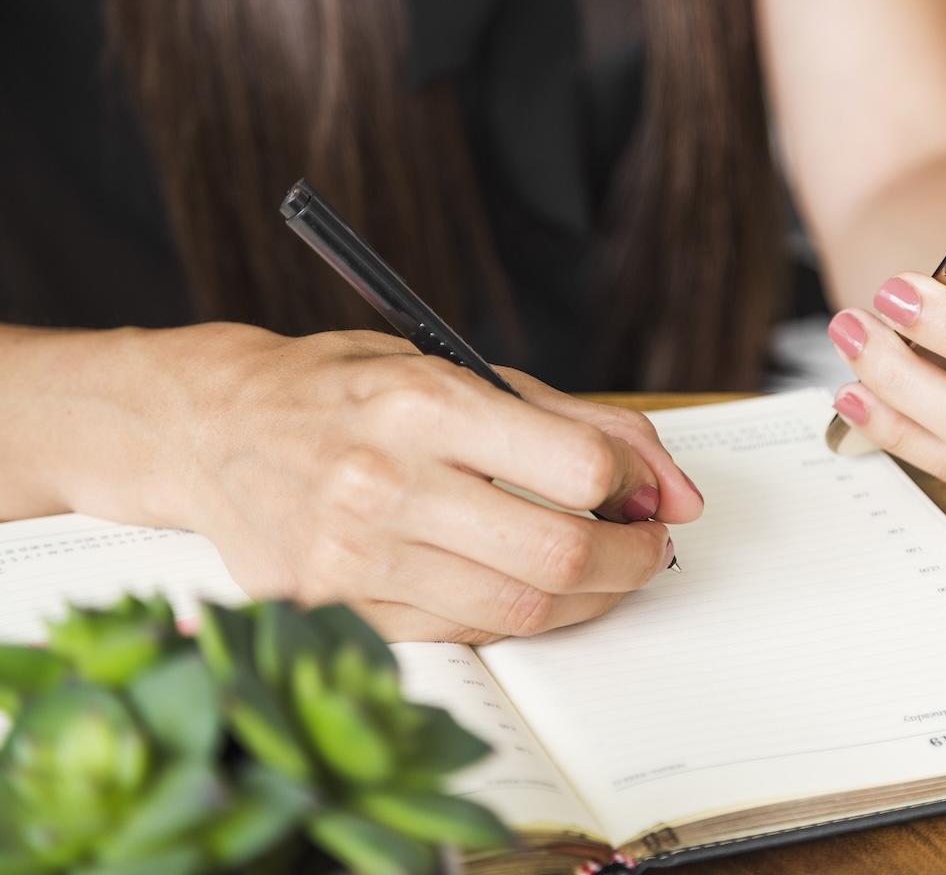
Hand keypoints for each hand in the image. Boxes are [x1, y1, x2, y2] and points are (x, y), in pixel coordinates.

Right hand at [159, 328, 701, 641]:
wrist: (210, 428)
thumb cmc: (346, 391)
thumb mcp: (461, 370)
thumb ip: (581, 423)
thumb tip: (678, 492)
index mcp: (422, 403)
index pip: (576, 465)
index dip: (634, 483)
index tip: (641, 490)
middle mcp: (383, 482)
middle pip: (558, 553)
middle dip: (631, 558)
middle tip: (646, 546)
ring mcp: (353, 556)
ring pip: (520, 611)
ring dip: (588, 597)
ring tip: (597, 567)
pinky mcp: (335, 609)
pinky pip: (465, 633)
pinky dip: (517, 615)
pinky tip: (523, 584)